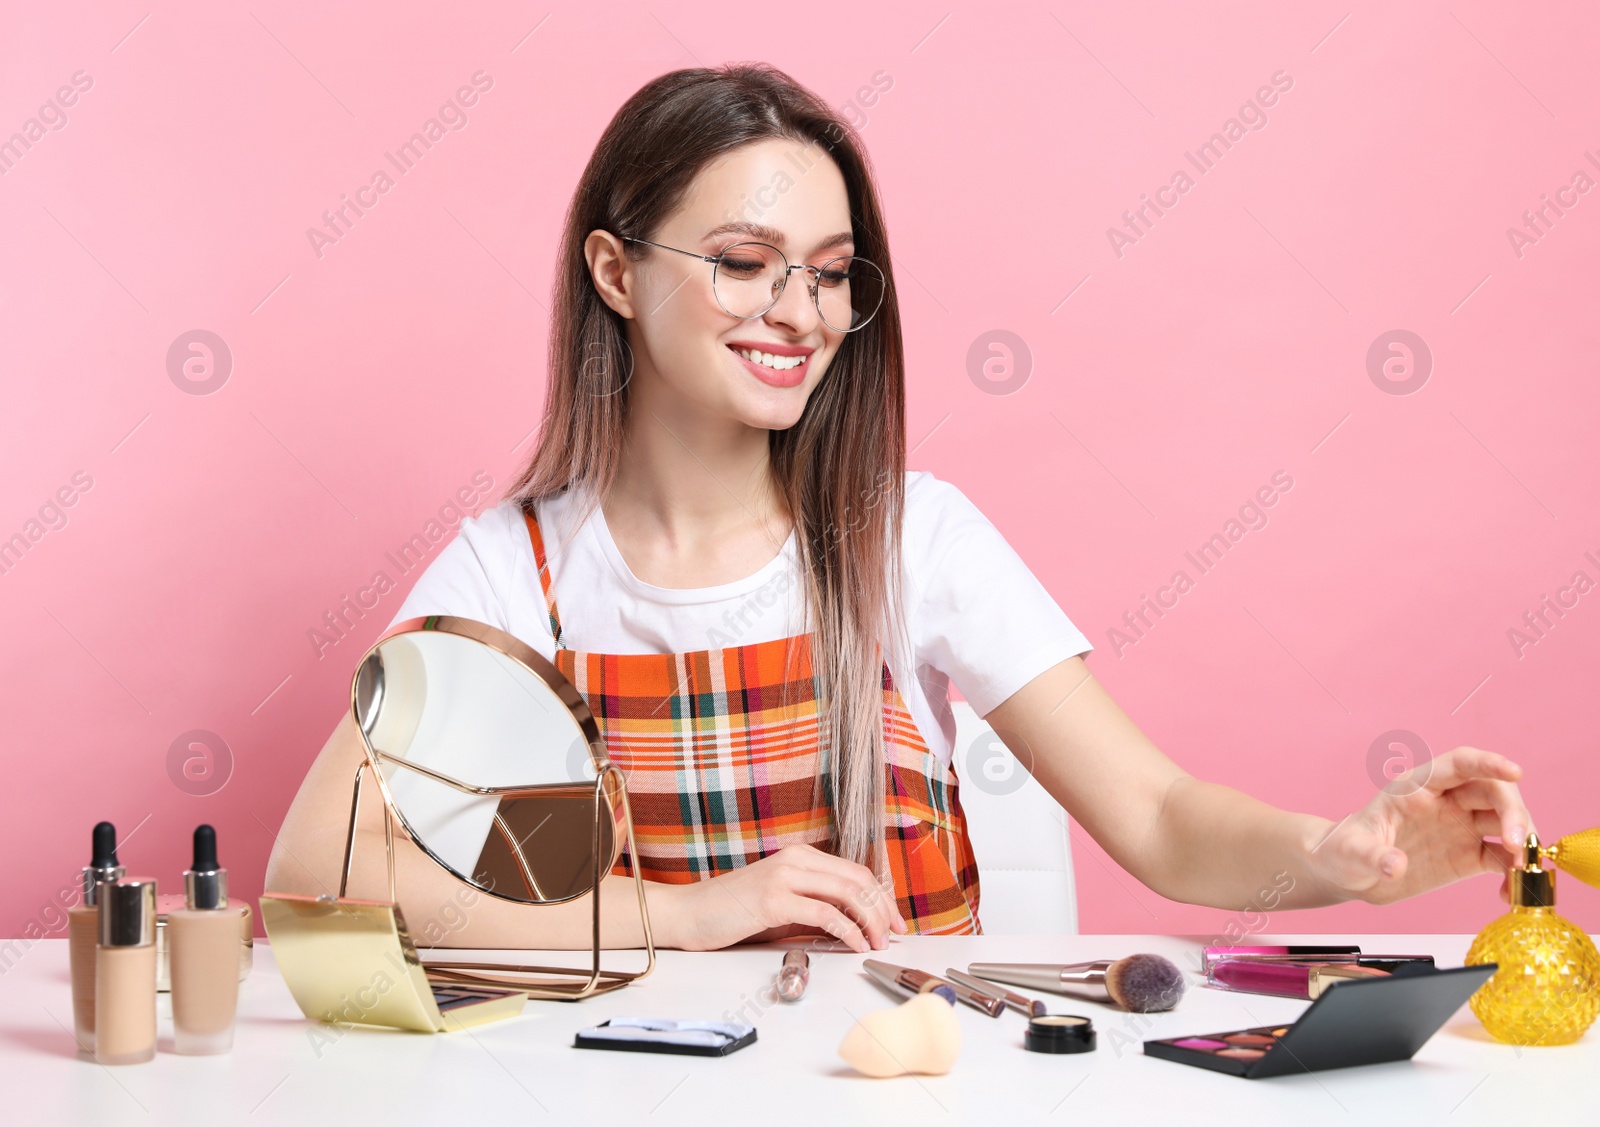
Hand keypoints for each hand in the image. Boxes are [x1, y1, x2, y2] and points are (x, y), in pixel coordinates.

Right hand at [664, 844, 908, 952]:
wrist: (688, 914)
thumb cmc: (732, 913)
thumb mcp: (782, 907)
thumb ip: (815, 909)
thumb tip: (854, 926)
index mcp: (800, 856)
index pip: (855, 871)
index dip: (881, 897)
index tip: (894, 922)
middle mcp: (795, 859)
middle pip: (858, 879)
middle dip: (883, 909)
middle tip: (894, 936)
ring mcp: (784, 876)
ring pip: (847, 892)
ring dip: (870, 921)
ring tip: (877, 944)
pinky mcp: (773, 899)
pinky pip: (825, 913)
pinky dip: (848, 930)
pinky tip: (855, 945)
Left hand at [1310, 746, 1530, 906]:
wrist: (1349, 874)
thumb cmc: (1345, 850)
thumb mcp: (1350, 851)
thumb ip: (1371, 855)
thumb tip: (1394, 865)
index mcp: (1417, 786)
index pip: (1459, 763)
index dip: (1488, 763)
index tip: (1514, 771)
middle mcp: (1446, 801)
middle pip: (1493, 792)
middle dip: (1513, 812)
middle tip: (1516, 843)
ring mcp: (1461, 827)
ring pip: (1505, 822)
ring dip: (1522, 841)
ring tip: (1519, 869)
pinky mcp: (1468, 856)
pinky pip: (1501, 858)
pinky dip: (1513, 872)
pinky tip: (1508, 892)